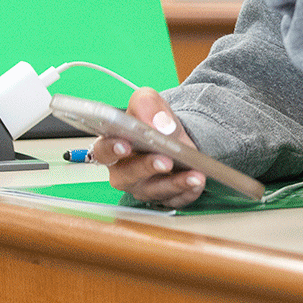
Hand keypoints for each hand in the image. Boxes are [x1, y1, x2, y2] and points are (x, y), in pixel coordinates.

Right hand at [87, 87, 208, 207]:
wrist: (175, 134)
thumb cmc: (153, 121)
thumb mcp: (149, 103)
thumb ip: (147, 105)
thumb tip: (159, 124)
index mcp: (112, 147)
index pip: (103, 151)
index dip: (112, 149)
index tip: (125, 145)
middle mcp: (123, 172)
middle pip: (128, 175)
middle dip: (147, 168)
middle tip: (165, 161)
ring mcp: (143, 187)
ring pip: (155, 191)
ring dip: (175, 183)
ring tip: (194, 175)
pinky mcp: (164, 197)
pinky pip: (175, 199)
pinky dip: (188, 191)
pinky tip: (198, 181)